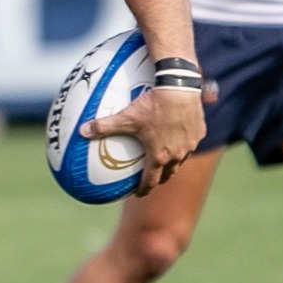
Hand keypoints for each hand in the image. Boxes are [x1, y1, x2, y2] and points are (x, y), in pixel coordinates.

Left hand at [83, 84, 205, 194]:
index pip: (151, 181)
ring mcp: (190, 144)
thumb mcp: (126, 116)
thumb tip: (82, 131)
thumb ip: (104, 126)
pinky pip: (191, 141)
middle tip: (152, 178)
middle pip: (169, 174)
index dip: (143, 189)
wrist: (179, 89)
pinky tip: (179, 134)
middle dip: (160, 178)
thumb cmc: (152, 105)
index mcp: (159, 156)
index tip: (138, 193)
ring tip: (166, 157)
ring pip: (181, 159)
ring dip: (173, 161)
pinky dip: (184, 142)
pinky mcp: (199, 131)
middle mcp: (177, 155)